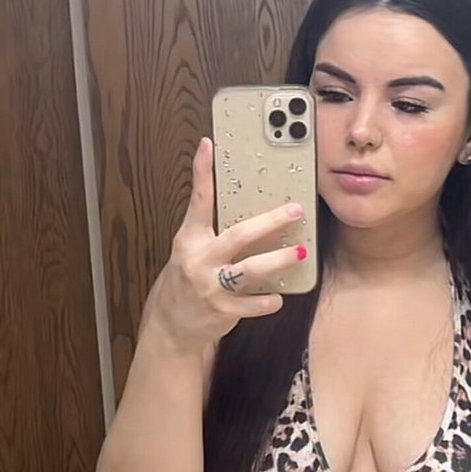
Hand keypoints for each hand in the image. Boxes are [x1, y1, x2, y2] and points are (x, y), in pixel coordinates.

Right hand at [144, 137, 305, 353]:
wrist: (170, 325)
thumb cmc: (186, 281)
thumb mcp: (191, 250)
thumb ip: (210, 230)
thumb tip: (242, 206)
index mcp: (190, 240)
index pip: (197, 201)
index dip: (202, 172)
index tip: (208, 146)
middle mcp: (200, 260)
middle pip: (238, 236)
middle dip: (270, 222)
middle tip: (295, 210)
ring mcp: (212, 286)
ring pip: (251, 270)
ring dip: (279, 260)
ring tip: (300, 252)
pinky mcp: (224, 310)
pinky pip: (254, 304)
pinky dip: (269, 300)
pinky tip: (278, 296)